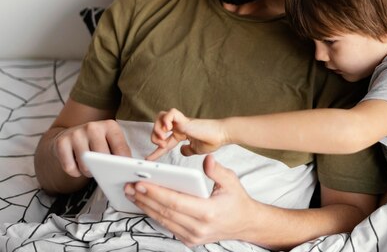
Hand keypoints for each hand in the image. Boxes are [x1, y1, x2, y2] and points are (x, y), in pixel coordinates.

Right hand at [53, 119, 130, 177]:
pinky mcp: (61, 142)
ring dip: (88, 172)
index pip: (121, 149)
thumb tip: (128, 171)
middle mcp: (93, 127)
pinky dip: (75, 172)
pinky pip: (70, 167)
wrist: (71, 134)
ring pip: (86, 165)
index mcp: (110, 126)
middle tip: (102, 169)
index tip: (122, 172)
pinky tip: (77, 166)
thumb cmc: (97, 142)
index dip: (122, 165)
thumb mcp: (112, 142)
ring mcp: (76, 133)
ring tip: (90, 166)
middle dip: (103, 170)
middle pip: (102, 158)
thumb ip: (121, 152)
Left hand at [125, 154, 256, 246]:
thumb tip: (206, 159)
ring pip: (163, 221)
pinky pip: (167, 226)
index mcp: (208, 211)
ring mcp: (193, 236)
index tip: (141, 183)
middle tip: (129, 185)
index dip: (156, 193)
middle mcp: (198, 227)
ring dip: (145, 207)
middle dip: (144, 198)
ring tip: (131, 193)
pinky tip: (145, 204)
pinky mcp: (189, 240)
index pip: (175, 202)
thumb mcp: (231, 181)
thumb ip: (217, 170)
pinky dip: (154, 214)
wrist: (245, 224)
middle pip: (165, 212)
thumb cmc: (237, 200)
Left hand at [147, 108, 227, 160]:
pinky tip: (168, 129)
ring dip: (157, 128)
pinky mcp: (185, 119)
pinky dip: (166, 120)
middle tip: (162, 146)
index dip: (155, 150)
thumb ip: (188, 150)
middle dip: (154, 137)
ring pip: (160, 116)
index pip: (164, 140)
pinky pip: (170, 113)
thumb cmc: (213, 140)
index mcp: (181, 133)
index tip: (149, 159)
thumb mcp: (196, 150)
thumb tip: (182, 151)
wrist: (222, 136)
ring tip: (164, 138)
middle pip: (157, 125)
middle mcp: (179, 126)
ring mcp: (181, 121)